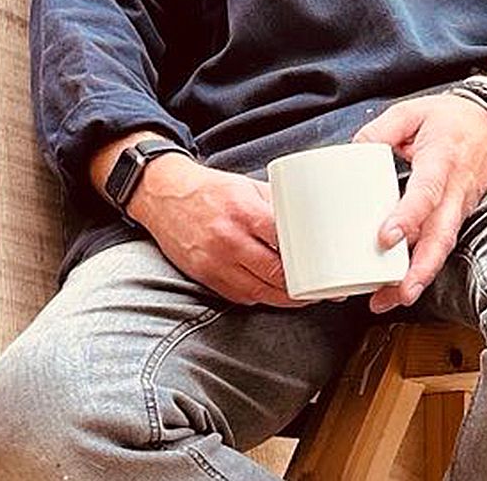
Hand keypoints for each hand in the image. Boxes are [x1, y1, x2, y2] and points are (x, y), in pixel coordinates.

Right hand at [127, 156, 309, 307]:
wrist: (163, 195)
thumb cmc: (209, 190)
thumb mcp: (247, 187)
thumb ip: (277, 205)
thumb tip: (310, 222)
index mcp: (243, 211)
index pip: (285, 244)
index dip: (308, 259)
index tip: (323, 266)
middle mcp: (228, 239)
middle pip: (276, 274)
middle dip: (302, 285)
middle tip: (320, 287)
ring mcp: (215, 261)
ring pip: (260, 292)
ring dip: (284, 298)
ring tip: (302, 295)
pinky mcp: (205, 276)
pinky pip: (240, 296)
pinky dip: (260, 297)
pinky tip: (272, 292)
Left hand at [352, 93, 486, 313]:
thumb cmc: (452, 118)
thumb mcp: (412, 111)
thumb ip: (380, 130)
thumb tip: (351, 153)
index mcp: (442, 160)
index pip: (426, 192)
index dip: (408, 217)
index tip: (386, 237)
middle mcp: (454, 190)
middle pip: (441, 236)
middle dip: (420, 269)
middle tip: (398, 294)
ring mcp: (459, 206)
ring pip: (442, 247)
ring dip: (419, 276)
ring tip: (391, 299)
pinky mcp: (456, 215)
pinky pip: (441, 244)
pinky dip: (423, 266)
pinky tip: (401, 284)